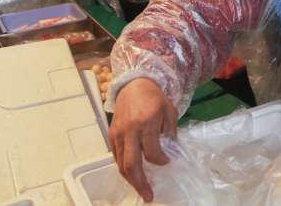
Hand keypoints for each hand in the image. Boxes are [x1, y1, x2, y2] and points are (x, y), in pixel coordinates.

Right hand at [109, 77, 177, 202]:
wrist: (134, 85)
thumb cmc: (155, 98)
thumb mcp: (170, 111)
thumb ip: (170, 132)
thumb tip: (169, 153)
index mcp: (146, 122)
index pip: (152, 152)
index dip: (161, 161)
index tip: (167, 161)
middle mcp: (129, 130)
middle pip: (131, 164)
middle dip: (140, 183)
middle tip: (149, 195)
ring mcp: (117, 133)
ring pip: (121, 164)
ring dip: (131, 180)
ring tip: (141, 189)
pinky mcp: (111, 135)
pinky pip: (116, 157)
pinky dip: (124, 168)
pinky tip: (133, 175)